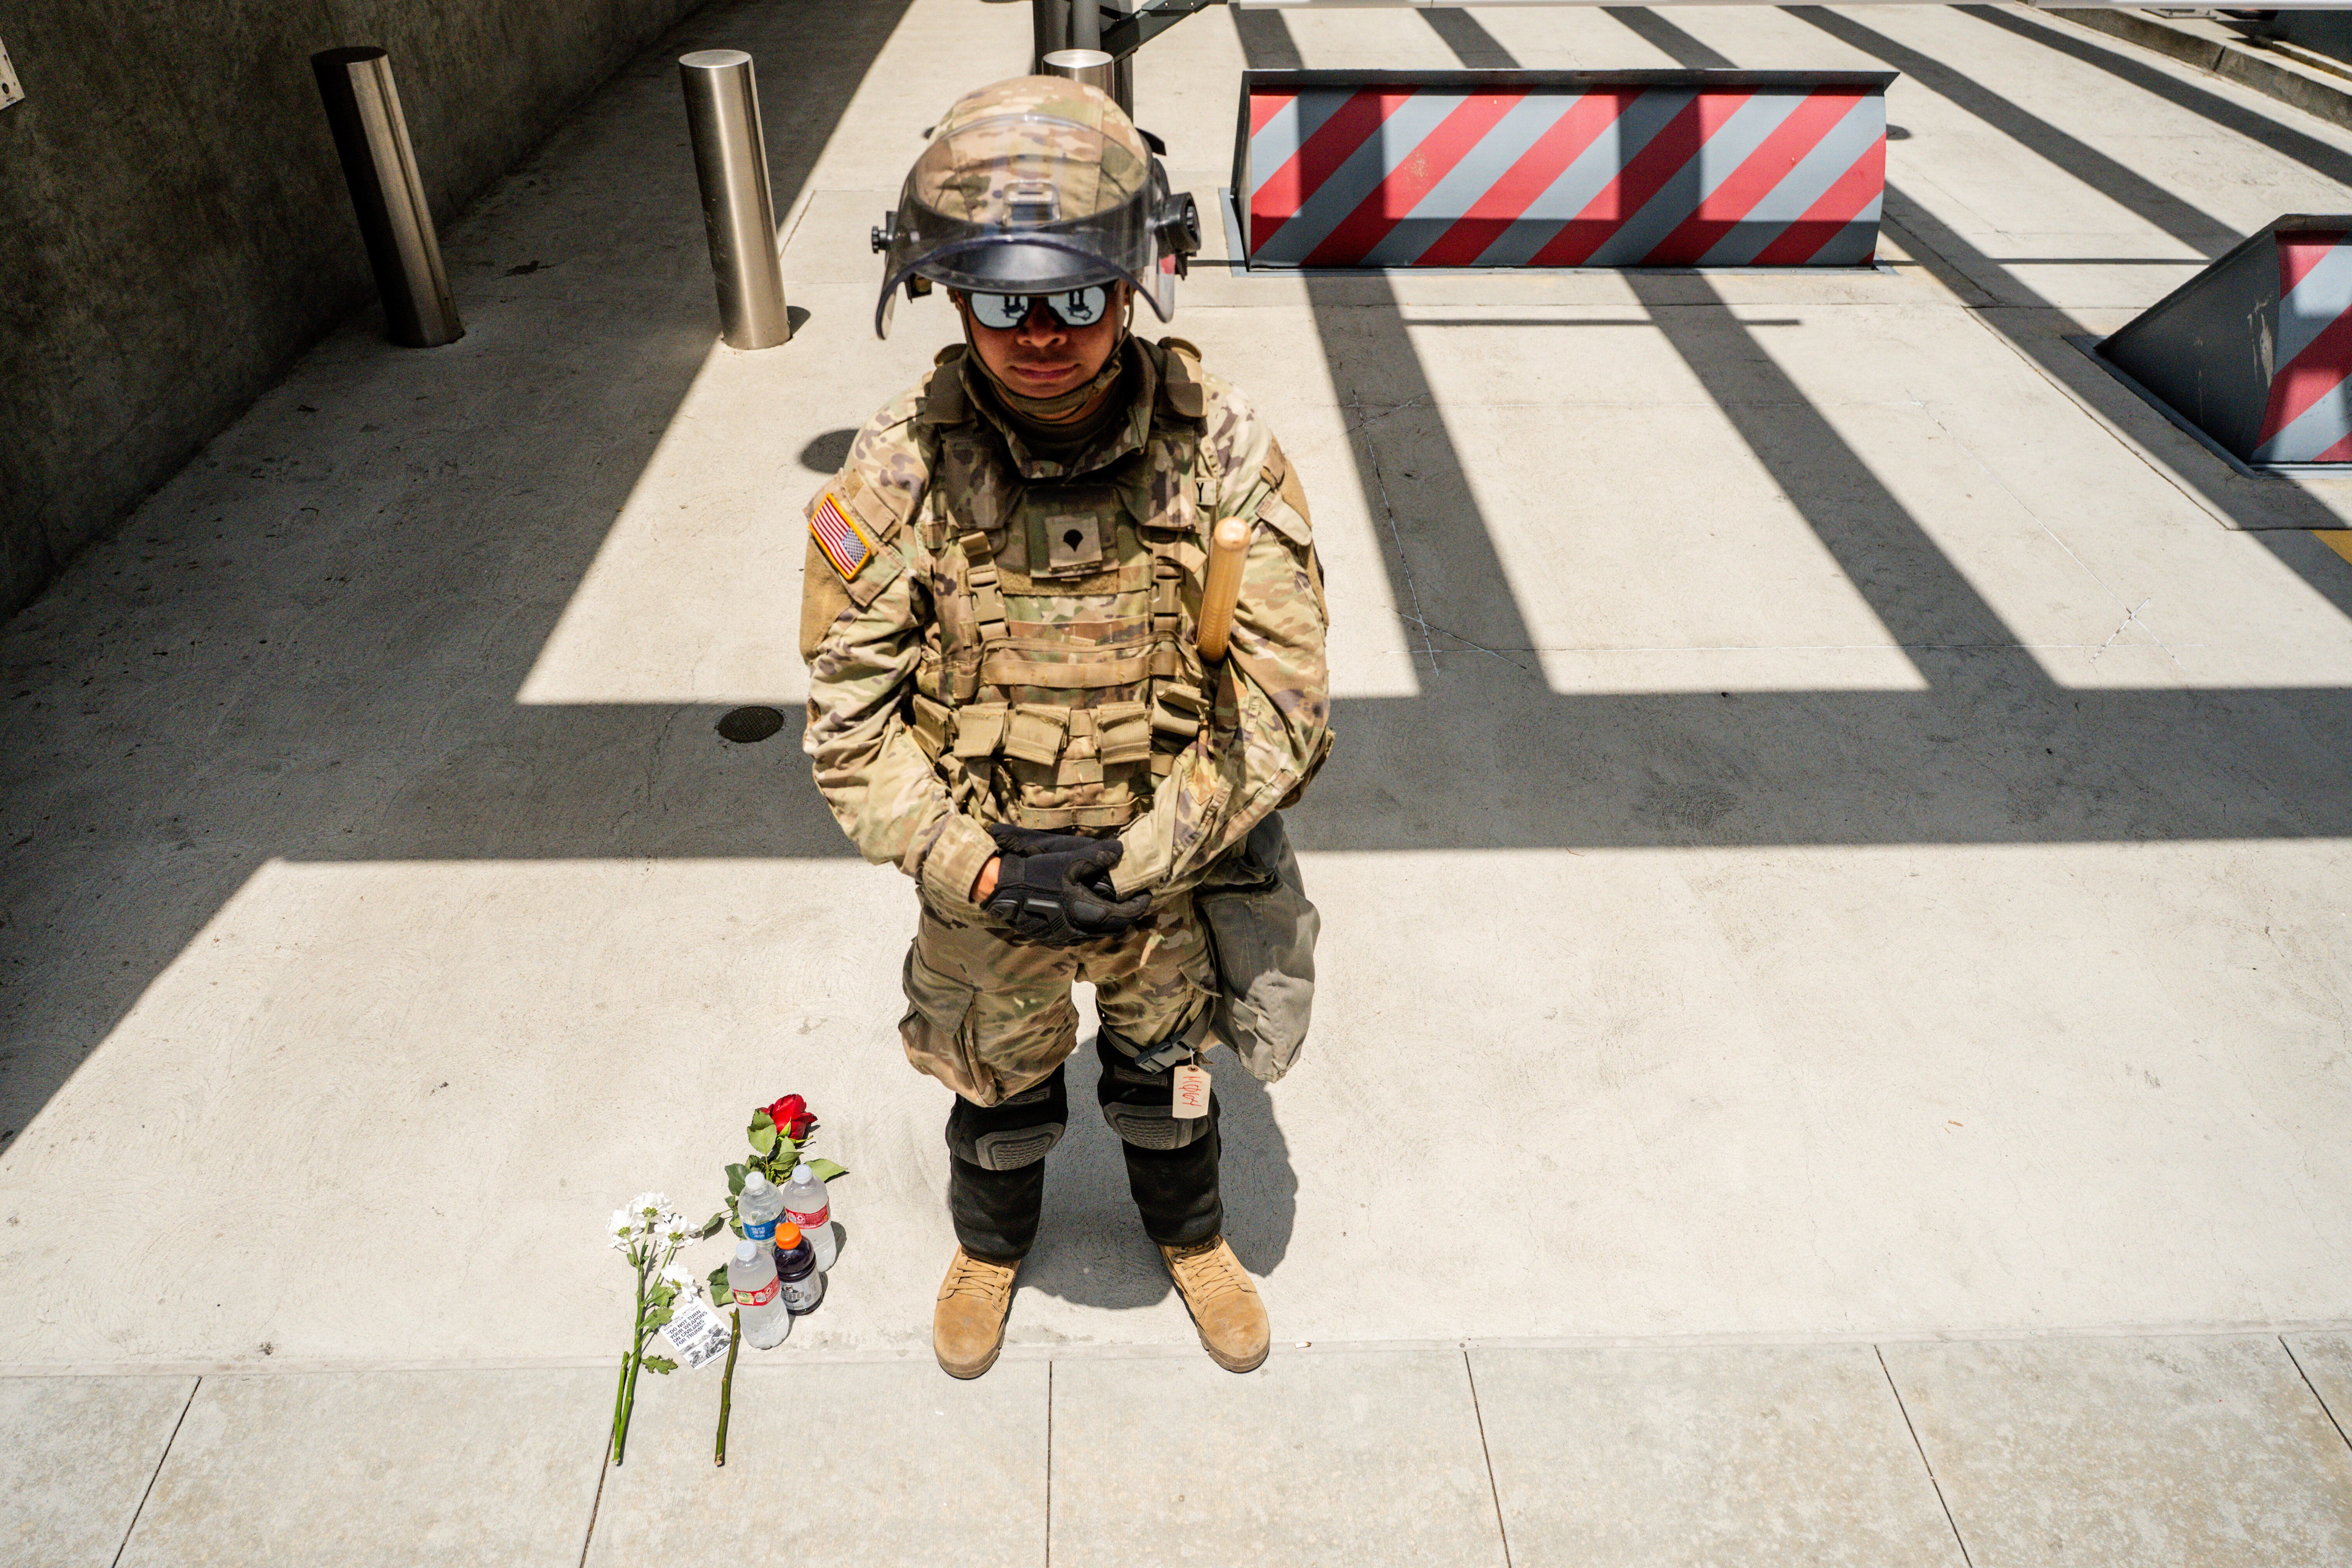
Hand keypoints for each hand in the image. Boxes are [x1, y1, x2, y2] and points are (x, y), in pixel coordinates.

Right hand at [980, 824, 1150, 945]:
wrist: (1000, 889)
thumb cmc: (1035, 872)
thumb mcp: (1067, 860)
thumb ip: (1096, 857)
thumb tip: (1119, 851)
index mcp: (1084, 912)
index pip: (1122, 916)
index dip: (1137, 907)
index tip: (1146, 896)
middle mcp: (1077, 930)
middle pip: (1112, 929)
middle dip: (1126, 916)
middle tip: (1134, 902)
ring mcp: (1063, 937)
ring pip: (1096, 934)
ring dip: (1108, 922)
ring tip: (1113, 905)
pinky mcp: (1051, 937)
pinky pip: (1079, 935)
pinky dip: (1090, 924)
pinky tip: (1087, 911)